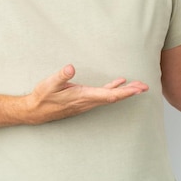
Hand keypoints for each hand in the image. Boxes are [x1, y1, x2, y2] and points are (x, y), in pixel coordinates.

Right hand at [25, 64, 148, 123]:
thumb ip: (60, 76)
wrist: (35, 112)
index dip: (125, 92)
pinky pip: (103, 96)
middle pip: (114, 98)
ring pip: (110, 97)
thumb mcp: (48, 84)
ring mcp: (86, 102)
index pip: (109, 95)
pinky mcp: (83, 100)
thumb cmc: (42, 98)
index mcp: (82, 96)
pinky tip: (118, 83)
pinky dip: (113, 89)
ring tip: (137, 85)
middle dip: (130, 92)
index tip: (137, 89)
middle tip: (145, 86)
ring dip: (124, 91)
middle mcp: (87, 101)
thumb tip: (70, 68)